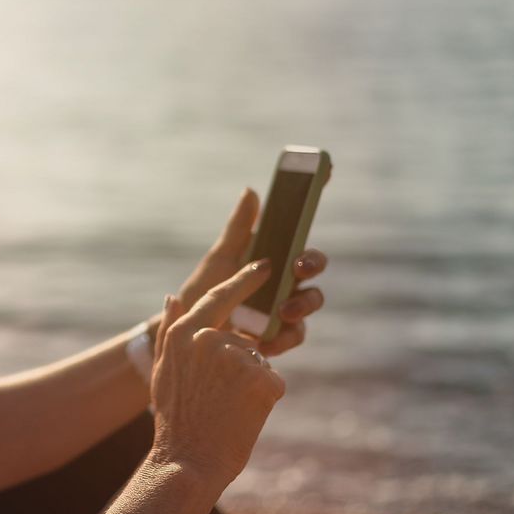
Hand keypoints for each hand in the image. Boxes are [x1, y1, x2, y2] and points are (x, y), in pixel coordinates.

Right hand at [149, 261, 285, 480]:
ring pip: (259, 363)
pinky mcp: (263, 380)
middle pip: (242, 342)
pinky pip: (274, 383)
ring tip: (226, 409)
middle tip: (218, 400)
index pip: (219, 297)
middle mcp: (210, 339)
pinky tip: (243, 416)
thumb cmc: (175, 419)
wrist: (188, 462)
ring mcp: (237, 358)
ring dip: (250, 384)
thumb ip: (170, 330)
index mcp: (184, 334)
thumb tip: (172, 296)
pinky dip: (264, 401)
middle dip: (238, 368)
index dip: (244, 280)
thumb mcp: (163, 370)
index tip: (264, 264)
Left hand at [170, 188, 328, 356]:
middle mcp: (285, 279)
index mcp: (272, 254)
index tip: (325, 172)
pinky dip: (285, 336)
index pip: (299, 230)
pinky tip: (266, 341)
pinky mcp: (280, 335)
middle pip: (312, 265)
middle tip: (298, 266)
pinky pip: (295, 334)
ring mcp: (286, 307)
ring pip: (311, 300)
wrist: (188, 333)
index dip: (312, 203)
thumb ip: (238, 229)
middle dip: (312, 262)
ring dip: (302, 304)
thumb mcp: (220, 259)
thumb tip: (251, 190)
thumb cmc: (203, 290)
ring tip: (282, 311)